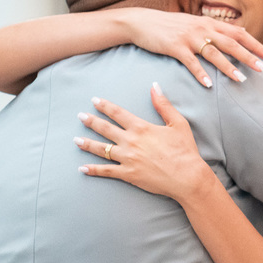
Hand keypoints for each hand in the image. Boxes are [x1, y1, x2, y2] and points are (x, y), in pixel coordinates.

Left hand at [74, 84, 214, 202]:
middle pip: (105, 129)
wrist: (187, 176)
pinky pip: (106, 171)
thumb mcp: (178, 123)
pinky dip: (93, 170)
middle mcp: (130, 142)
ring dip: (87, 144)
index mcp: (141, 128)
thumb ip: (163, 104)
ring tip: (76, 140)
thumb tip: (155, 86)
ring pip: (101, 150)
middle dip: (91, 121)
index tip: (94, 100)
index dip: (104, 106)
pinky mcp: (128, 174)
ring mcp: (127, 159)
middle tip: (80, 116)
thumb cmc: (185, 150)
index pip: (117, 113)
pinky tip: (82, 168)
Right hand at [123, 8, 262, 87]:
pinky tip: (208, 84)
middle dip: (249, 56)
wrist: (142, 22)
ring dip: (228, 67)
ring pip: (214, 53)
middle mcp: (202, 28)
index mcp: (209, 23)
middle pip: (231, 43)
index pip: (239, 32)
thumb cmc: (169, 26)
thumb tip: (237, 33)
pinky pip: (191, 62)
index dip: (256, 44)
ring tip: (241, 79)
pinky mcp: (175, 47)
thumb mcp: (194, 23)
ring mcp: (189, 37)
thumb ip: (214, 29)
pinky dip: (200, 73)